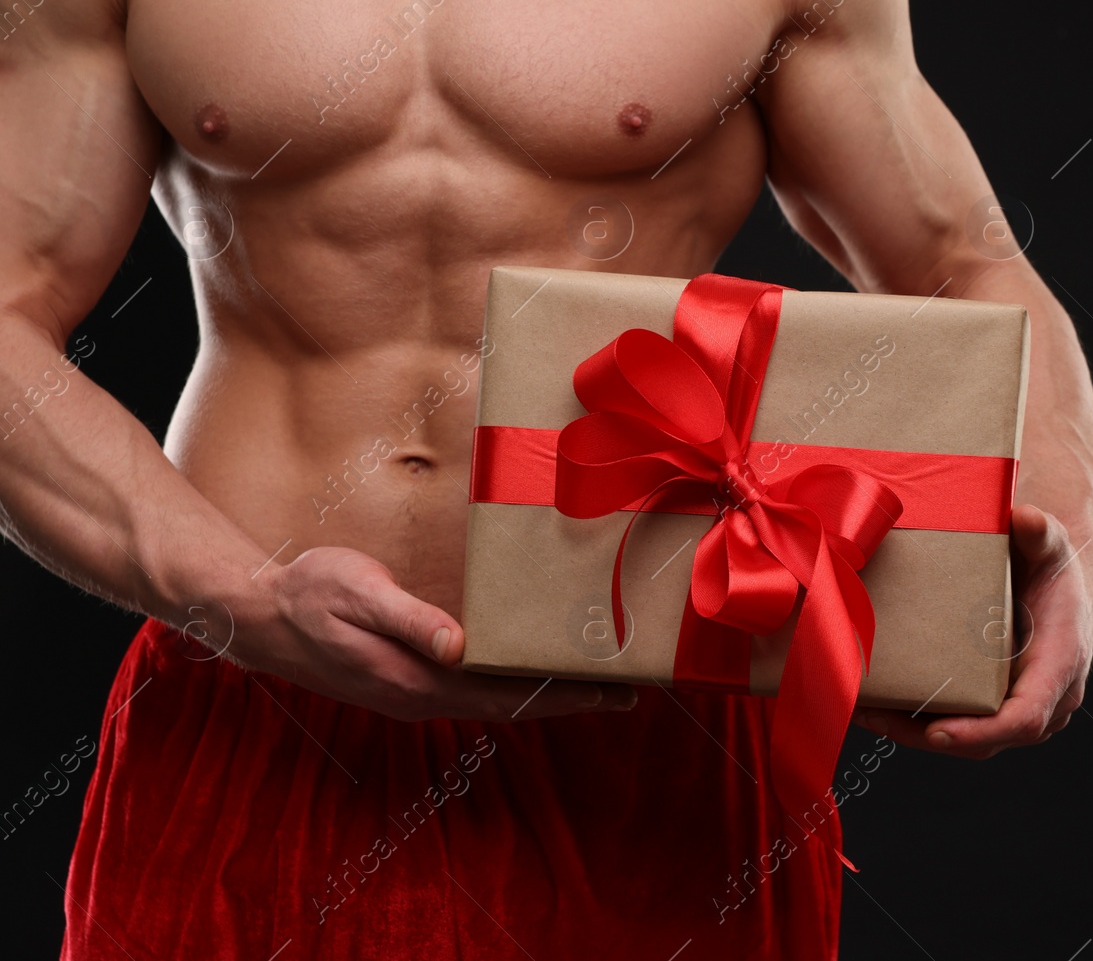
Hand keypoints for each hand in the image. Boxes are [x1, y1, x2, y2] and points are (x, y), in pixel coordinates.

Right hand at [221, 546, 636, 720]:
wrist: (258, 616)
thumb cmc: (309, 595)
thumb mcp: (359, 595)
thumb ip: (410, 620)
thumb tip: (459, 646)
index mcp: (418, 681)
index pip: (509, 697)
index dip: (564, 698)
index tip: (613, 694)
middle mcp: (423, 697)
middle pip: (513, 704)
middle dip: (570, 698)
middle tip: (627, 688)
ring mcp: (415, 692)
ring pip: (495, 698)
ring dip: (543, 690)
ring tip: (593, 677)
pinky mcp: (409, 679)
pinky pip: (474, 687)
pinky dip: (511, 680)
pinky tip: (529, 664)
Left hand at [851, 504, 1092, 757]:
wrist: (1059, 582)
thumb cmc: (1053, 567)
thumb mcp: (1049, 544)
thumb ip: (1041, 532)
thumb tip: (1026, 517)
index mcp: (1060, 664)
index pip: (1025, 716)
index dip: (983, 731)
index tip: (939, 732)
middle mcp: (1045, 698)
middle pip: (986, 738)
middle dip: (927, 734)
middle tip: (876, 717)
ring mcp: (1019, 707)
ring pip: (967, 739)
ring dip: (912, 731)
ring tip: (864, 711)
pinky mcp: (995, 705)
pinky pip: (959, 723)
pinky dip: (917, 720)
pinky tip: (876, 704)